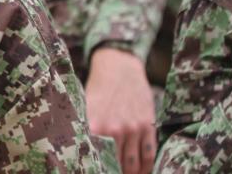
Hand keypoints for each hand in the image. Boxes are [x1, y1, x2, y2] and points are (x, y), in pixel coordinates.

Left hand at [85, 48, 156, 173]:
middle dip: (115, 172)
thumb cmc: (98, 87)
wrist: (119, 67)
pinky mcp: (148, 125)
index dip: (97, 168)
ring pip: (134, 162)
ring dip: (132, 173)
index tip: (96, 170)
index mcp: (95, 125)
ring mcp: (133, 128)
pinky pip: (149, 153)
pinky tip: (143, 171)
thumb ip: (86, 129)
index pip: (97, 158)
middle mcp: (114, 129)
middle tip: (112, 173)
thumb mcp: (85, 107)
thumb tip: (82, 149)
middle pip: (116, 164)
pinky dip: (146, 166)